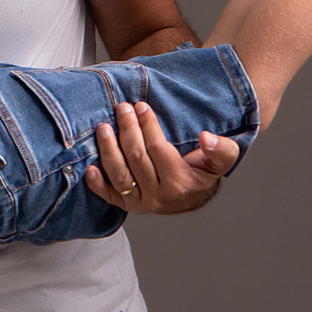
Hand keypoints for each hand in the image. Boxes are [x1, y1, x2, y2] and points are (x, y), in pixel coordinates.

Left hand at [84, 102, 241, 214]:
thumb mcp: (220, 160)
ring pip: (120, 175)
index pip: (158, 149)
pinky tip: (90, 167)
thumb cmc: (201, 172)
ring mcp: (141, 202)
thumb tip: (206, 138)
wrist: (190, 195)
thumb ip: (221, 149)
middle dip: (127, 130)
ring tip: (103, 128)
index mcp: (180, 183)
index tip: (141, 106)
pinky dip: (97, 183)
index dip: (148, 126)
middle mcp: (159, 195)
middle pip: (137, 158)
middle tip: (122, 108)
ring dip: (108, 150)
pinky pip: (109, 195)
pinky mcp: (127, 205)